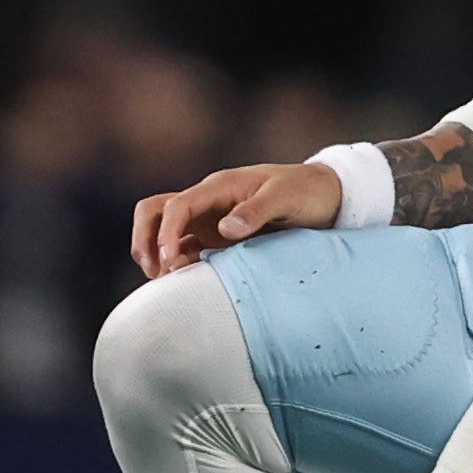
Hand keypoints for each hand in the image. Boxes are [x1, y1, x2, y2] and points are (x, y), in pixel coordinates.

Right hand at [130, 162, 342, 278]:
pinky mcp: (218, 239)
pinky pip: (187, 251)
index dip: (166, 232)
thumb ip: (257, 211)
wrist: (328, 197)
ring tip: (164, 282)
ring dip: (157, 254)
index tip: (169, 260)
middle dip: (144, 239)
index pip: (177, 205)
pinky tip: (185, 285)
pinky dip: (179, 265)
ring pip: (166, 232)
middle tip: (152, 271)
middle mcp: (208, 203)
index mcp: (220, 187)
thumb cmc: (307, 192)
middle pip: (156, 212)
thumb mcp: (287, 197)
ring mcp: (210, 221)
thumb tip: (225, 228)